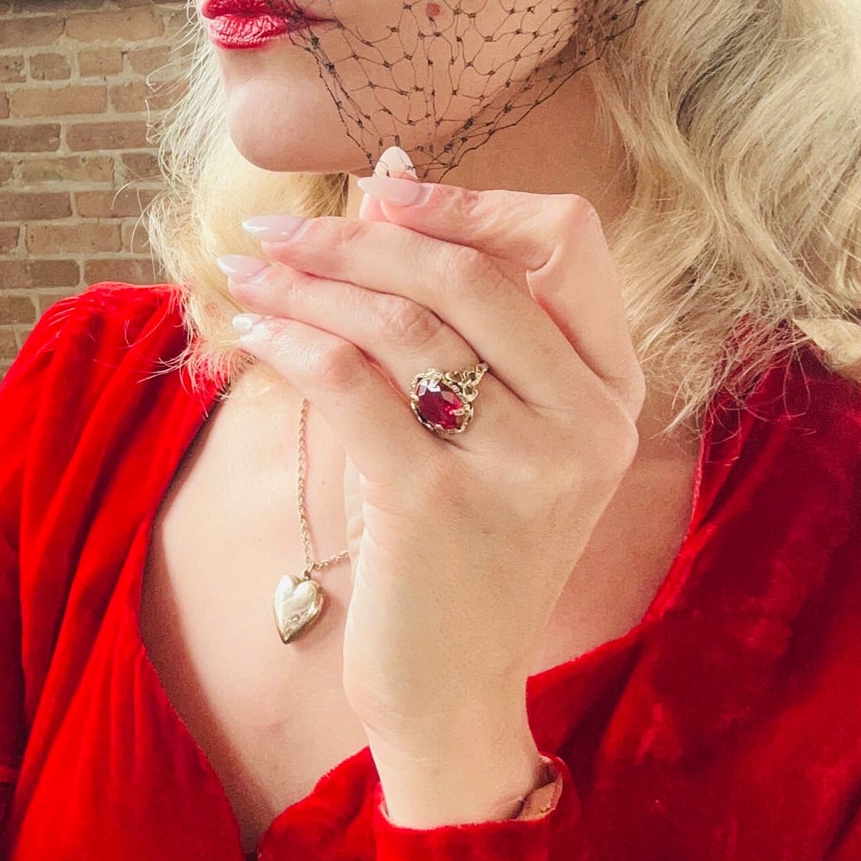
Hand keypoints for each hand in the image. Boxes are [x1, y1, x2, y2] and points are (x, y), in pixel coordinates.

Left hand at [224, 184, 643, 789]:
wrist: (454, 693)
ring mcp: (522, 467)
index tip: (383, 190)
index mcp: (612, 387)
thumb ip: (447, 304)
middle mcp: (588, 422)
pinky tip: (253, 333)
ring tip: (248, 274)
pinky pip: (350, 384)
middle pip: (471, 271)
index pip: (568, 240)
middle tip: (275, 232)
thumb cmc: (457, 544)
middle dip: (358, 236)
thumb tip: (392, 167)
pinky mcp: (439, 507)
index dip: (472, 200)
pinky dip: (290, 342)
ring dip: (308, 285)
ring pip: (404, 322)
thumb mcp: (474, 420)